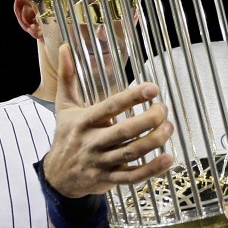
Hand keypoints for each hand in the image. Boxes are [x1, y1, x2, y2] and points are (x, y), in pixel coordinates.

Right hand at [45, 43, 174, 196]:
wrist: (57, 177)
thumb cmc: (65, 136)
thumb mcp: (64, 106)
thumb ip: (68, 77)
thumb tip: (64, 48)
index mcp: (84, 121)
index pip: (110, 107)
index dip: (132, 97)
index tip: (152, 88)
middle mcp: (93, 142)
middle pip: (124, 131)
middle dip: (149, 120)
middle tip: (164, 109)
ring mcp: (102, 162)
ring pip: (131, 153)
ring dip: (154, 141)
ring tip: (170, 127)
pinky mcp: (110, 179)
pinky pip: (133, 177)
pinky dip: (152, 170)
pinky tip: (169, 159)